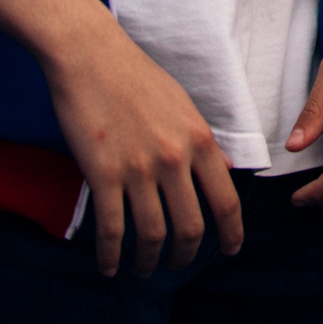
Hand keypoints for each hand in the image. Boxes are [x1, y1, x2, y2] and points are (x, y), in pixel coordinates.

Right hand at [41, 16, 244, 275]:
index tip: (231, 250)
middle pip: (191, 226)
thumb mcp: (184, 105)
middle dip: (186, 255)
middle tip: (178, 264)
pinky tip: (109, 266)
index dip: (232, 233)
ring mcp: (138, 168)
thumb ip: (203, 143)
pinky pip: (112, 229)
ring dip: (148, 260)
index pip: (226, 200)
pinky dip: (111, 255)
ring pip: (152, 234)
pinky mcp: (103, 174)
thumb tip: (226, 170)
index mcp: (199, 139)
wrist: (90, 55)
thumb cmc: (136, 76)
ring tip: (144, 268)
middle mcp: (174, 158)